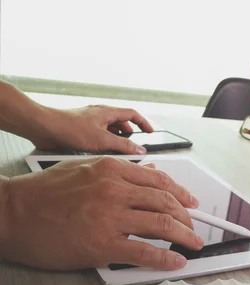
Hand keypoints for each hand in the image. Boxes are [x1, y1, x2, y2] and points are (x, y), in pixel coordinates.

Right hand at [0, 157, 203, 270]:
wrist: (9, 214)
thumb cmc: (41, 193)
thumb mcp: (82, 169)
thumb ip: (117, 172)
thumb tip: (147, 171)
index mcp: (112, 170)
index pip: (160, 180)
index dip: (182, 193)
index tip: (192, 202)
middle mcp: (115, 190)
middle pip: (167, 203)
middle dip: (188, 217)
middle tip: (196, 227)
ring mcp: (110, 217)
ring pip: (163, 225)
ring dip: (186, 237)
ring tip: (194, 244)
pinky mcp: (102, 245)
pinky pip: (145, 252)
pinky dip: (166, 259)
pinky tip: (176, 262)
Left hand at [33, 105, 152, 153]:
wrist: (44, 127)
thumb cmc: (70, 128)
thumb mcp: (103, 140)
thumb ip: (124, 146)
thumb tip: (140, 150)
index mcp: (107, 112)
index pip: (132, 114)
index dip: (143, 123)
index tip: (150, 132)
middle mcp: (99, 114)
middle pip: (121, 122)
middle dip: (128, 134)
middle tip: (131, 145)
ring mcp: (89, 121)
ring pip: (109, 129)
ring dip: (115, 139)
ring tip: (115, 150)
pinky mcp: (80, 129)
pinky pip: (97, 134)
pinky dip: (103, 142)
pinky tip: (99, 152)